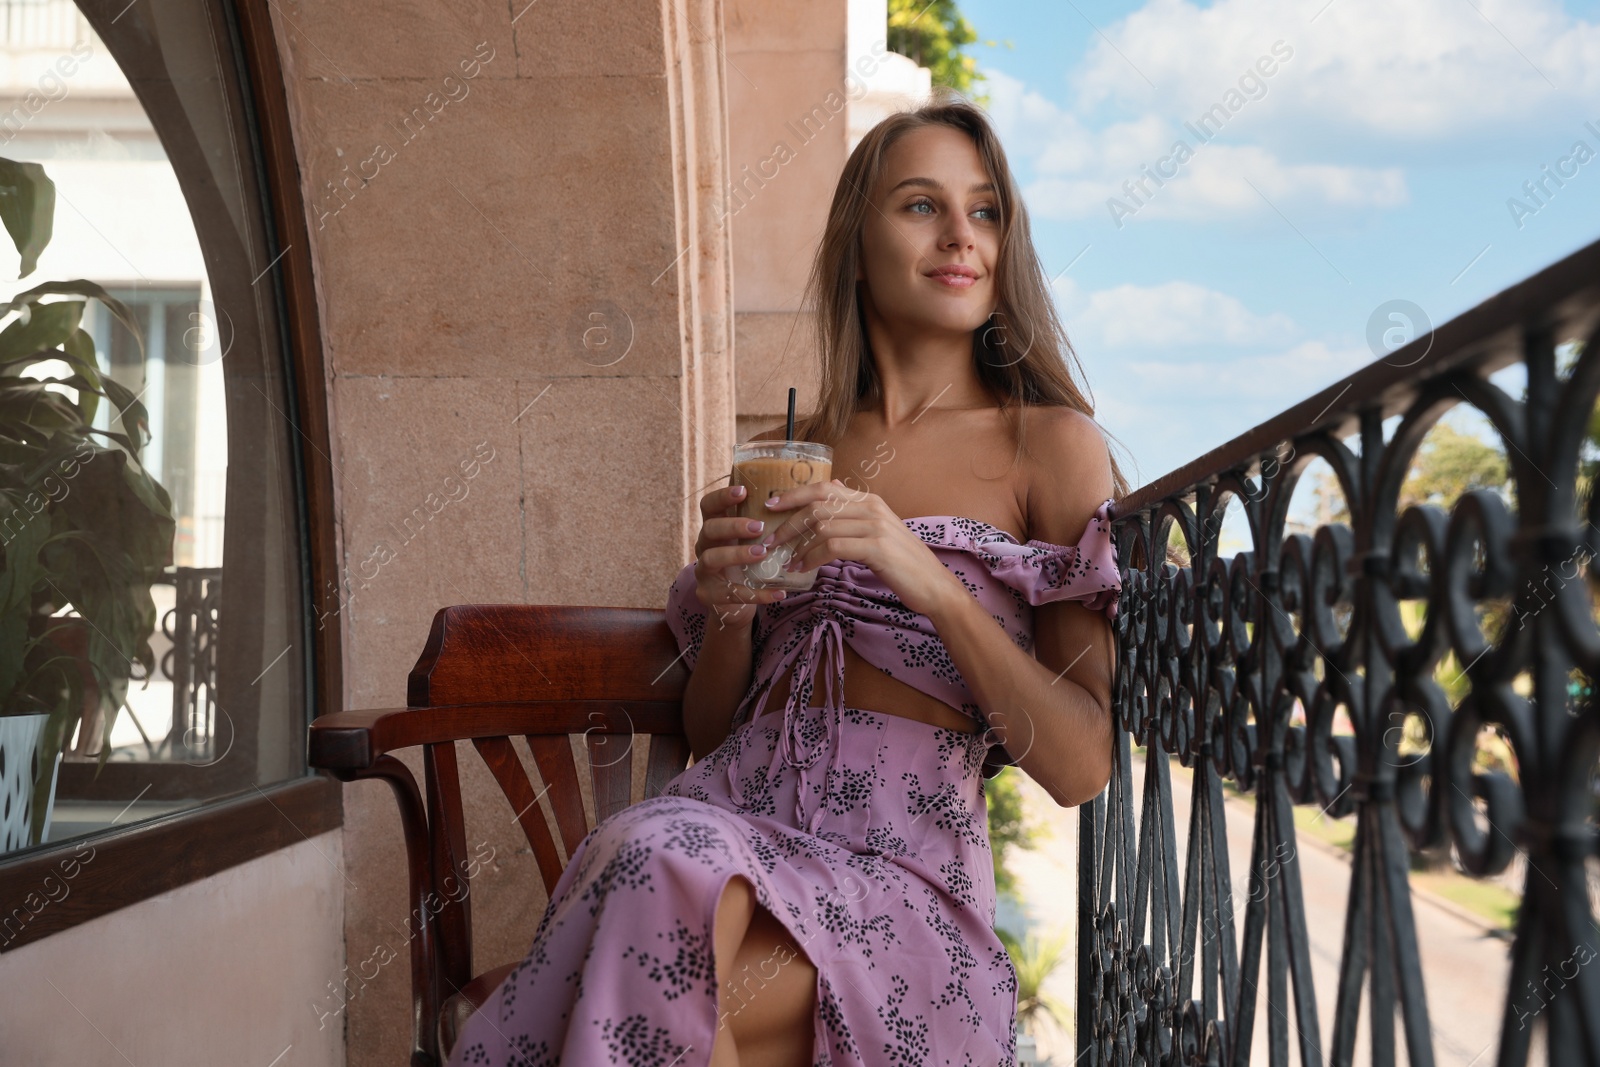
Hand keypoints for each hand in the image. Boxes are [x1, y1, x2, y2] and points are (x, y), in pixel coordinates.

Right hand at [692, 483, 788, 628]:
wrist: (734, 606)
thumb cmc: (747, 565)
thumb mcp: (750, 543)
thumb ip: (764, 525)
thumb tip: (798, 501)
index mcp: (714, 528)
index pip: (709, 505)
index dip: (722, 497)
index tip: (743, 491)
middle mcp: (704, 546)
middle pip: (709, 529)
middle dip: (733, 526)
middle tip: (758, 526)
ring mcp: (703, 571)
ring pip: (711, 558)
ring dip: (736, 554)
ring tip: (761, 553)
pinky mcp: (709, 594)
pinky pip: (731, 593)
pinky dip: (756, 594)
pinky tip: (779, 593)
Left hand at [760, 479, 964, 618]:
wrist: (933, 585)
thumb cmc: (902, 563)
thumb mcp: (878, 531)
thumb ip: (855, 513)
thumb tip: (834, 490)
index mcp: (870, 501)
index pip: (823, 488)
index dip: (794, 494)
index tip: (770, 505)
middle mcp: (872, 508)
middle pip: (817, 506)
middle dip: (788, 523)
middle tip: (769, 540)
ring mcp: (875, 526)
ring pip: (821, 526)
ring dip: (797, 545)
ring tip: (785, 560)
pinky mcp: (876, 547)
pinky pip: (832, 547)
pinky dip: (811, 558)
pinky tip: (802, 569)